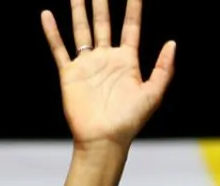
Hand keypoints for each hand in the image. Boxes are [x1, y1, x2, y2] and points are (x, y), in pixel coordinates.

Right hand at [41, 0, 174, 147]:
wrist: (104, 139)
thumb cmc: (130, 120)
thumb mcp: (153, 94)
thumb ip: (164, 69)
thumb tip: (172, 43)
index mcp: (127, 62)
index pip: (131, 28)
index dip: (133, 8)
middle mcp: (106, 59)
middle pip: (104, 23)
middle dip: (102, 4)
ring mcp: (87, 65)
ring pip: (82, 31)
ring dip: (79, 11)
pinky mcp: (70, 74)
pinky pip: (59, 49)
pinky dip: (52, 33)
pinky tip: (47, 15)